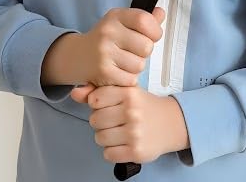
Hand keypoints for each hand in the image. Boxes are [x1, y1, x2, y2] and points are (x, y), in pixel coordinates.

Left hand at [70, 82, 188, 164]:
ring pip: (99, 138)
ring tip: (120, 131)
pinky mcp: (136, 151)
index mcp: (129, 93)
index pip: (95, 99)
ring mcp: (134, 133)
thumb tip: (74, 92)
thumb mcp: (125, 92)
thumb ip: (98, 90)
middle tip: (115, 119)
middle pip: (95, 120)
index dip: (99, 104)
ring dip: (106, 136)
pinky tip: (123, 143)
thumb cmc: (144, 106)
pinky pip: (108, 154)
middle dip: (101, 121)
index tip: (109, 104)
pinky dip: (113, 150)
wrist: (171, 123)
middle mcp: (132, 112)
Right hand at [73, 6, 164, 87]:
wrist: (75, 56)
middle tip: (133, 51)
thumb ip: (144, 19)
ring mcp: (104, 52)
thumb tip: (160, 13)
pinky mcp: (102, 72)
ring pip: (140, 65)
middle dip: (144, 52)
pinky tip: (118, 72)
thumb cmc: (104, 38)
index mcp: (116, 16)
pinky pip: (130, 79)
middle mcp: (108, 31)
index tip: (151, 36)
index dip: (155, 31)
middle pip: (146, 46)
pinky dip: (128, 79)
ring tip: (124, 62)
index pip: (145, 20)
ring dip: (136, 67)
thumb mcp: (122, 22)